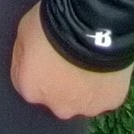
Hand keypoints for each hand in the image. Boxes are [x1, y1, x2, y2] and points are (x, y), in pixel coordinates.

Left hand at [9, 3, 132, 119]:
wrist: (92, 25)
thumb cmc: (53, 27)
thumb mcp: (24, 32)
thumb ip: (24, 55)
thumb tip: (29, 61)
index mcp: (31, 89)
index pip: (28, 83)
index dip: (37, 67)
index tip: (45, 55)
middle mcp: (57, 106)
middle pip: (56, 96)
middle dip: (61, 81)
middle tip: (68, 57)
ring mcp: (85, 107)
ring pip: (81, 98)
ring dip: (83, 84)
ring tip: (88, 59)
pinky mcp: (110, 102)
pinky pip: (104, 93)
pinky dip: (105, 82)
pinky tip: (105, 63)